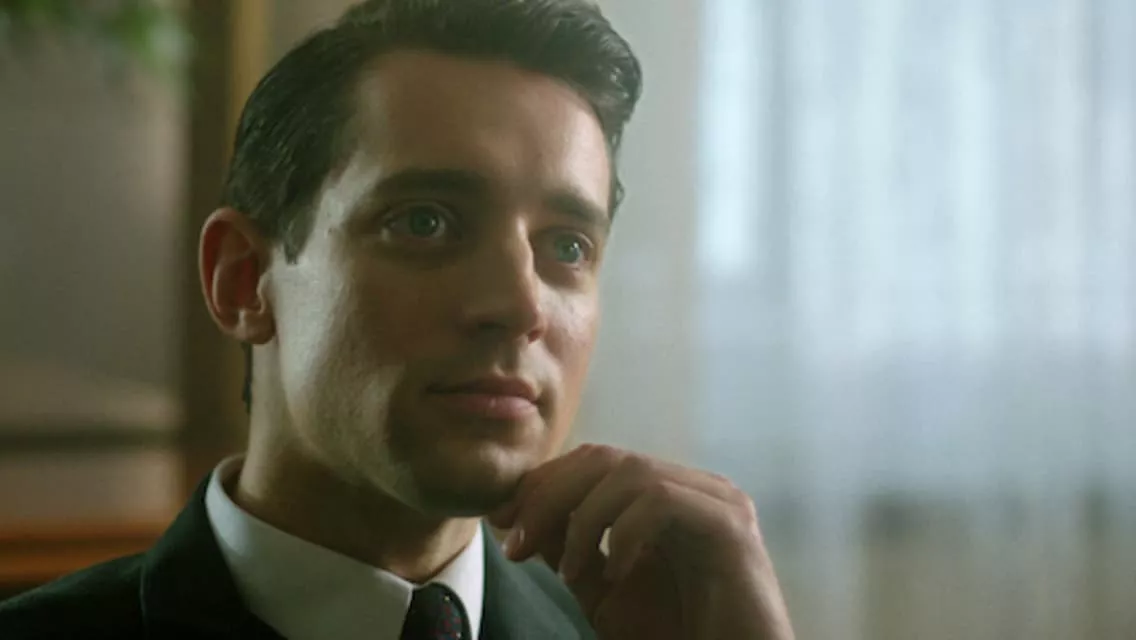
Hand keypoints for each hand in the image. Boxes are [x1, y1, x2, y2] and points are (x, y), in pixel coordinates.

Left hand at [488, 444, 794, 639]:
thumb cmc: (676, 636)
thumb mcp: (604, 592)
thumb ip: (569, 550)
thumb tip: (521, 516)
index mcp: (665, 496)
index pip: (594, 462)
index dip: (542, 484)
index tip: (500, 519)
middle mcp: (693, 487)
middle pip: (605, 457)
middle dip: (548, 494)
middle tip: (515, 539)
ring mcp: (716, 500)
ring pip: (630, 471)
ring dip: (582, 518)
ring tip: (568, 570)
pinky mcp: (730, 525)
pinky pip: (663, 501)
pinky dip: (625, 533)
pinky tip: (615, 573)